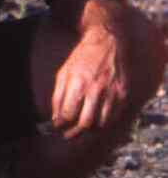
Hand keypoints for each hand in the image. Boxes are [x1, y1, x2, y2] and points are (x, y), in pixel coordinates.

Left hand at [52, 24, 129, 138]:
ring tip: (81, 128)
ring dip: (89, 130)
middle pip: (85, 123)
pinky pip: (113, 117)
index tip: (58, 125)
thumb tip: (56, 119)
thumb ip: (57, 97)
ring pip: (100, 124)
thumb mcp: (63, 73)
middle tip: (68, 135)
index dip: (60, 123)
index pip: (68, 114)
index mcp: (78, 83)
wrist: (106, 42)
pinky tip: (95, 120)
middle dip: (74, 133)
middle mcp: (96, 89)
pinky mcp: (123, 93)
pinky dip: (103, 123)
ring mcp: (112, 92)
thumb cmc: (81, 59)